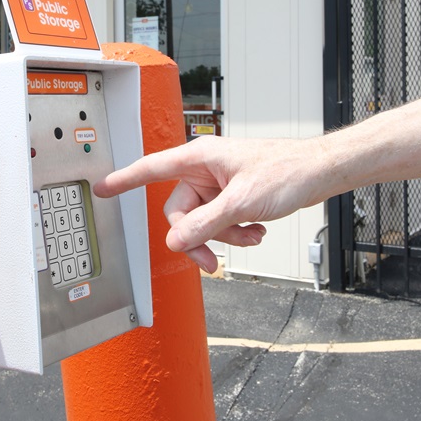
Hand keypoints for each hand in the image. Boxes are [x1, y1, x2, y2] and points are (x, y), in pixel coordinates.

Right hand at [94, 136, 326, 271]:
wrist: (318, 172)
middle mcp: (205, 169)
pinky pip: (220, 220)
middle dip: (201, 237)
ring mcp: (219, 183)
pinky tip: (257, 229)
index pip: (152, 168)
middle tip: (214, 262)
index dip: (125, 180)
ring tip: (252, 235)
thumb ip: (205, 224)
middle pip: (181, 212)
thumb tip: (176, 242)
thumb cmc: (286, 171)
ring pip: (203, 221)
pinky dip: (236, 231)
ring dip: (226, 235)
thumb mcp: (241, 202)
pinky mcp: (232, 195)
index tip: (102, 188)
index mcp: (200, 158)